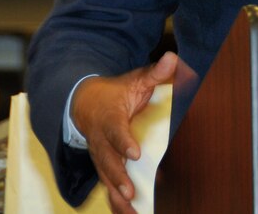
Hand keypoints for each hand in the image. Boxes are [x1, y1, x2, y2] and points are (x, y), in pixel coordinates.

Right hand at [72, 52, 177, 213]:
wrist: (84, 104)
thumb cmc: (115, 94)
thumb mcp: (134, 80)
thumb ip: (155, 73)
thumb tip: (173, 59)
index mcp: (109, 118)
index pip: (116, 132)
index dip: (124, 143)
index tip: (134, 154)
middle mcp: (101, 142)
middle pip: (108, 162)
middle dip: (119, 178)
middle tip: (130, 191)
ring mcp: (100, 157)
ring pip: (106, 179)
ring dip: (117, 197)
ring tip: (131, 210)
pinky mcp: (103, 168)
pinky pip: (108, 188)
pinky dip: (116, 204)